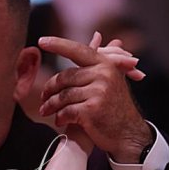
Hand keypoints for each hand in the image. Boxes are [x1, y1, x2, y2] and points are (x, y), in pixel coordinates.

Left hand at [38, 32, 153, 162]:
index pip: (77, 50)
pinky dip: (60, 117)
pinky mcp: (92, 109)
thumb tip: (97, 35)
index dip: (58, 44)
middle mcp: (102, 74)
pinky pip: (67, 110)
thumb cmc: (114, 108)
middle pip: (65, 77)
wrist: (128, 134)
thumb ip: (98, 60)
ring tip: (46, 112)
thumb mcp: (110, 80)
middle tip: (42, 100)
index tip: (41, 41)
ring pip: (63, 95)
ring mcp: (98, 91)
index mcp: (105, 64)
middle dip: (50, 90)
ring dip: (51, 106)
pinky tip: (59, 121)